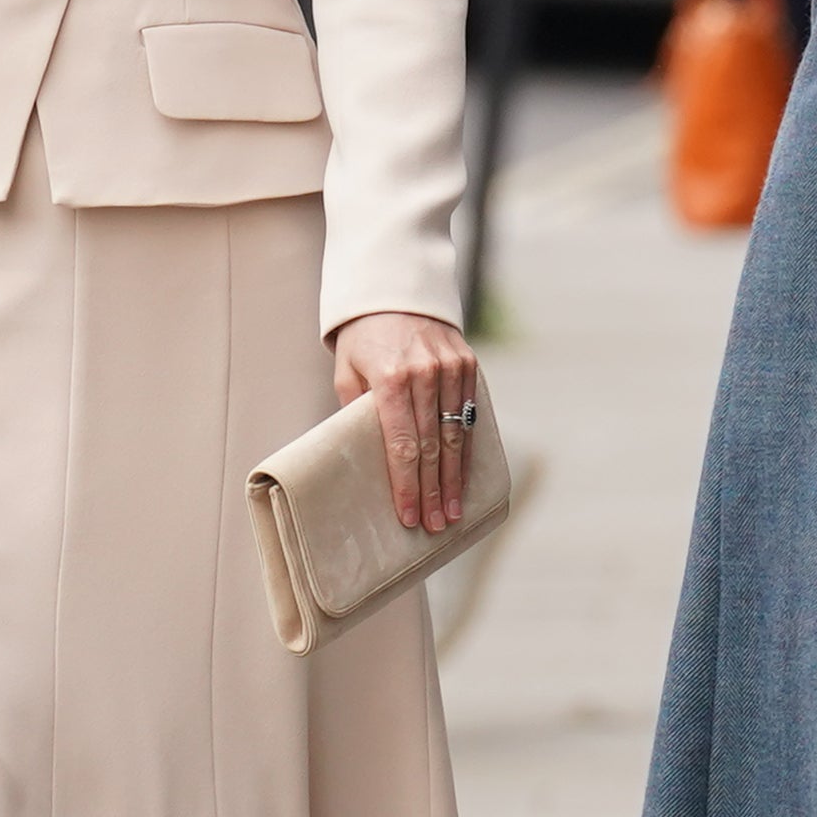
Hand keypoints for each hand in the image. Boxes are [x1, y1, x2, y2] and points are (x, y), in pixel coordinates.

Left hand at [331, 310, 479, 532]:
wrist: (396, 291)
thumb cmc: (363, 339)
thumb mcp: (348, 374)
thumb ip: (357, 414)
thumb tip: (362, 460)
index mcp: (391, 378)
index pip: (402, 444)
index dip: (407, 484)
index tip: (409, 516)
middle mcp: (425, 373)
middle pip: (431, 446)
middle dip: (432, 491)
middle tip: (436, 526)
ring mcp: (450, 368)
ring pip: (455, 435)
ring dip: (453, 478)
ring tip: (452, 512)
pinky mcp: (468, 365)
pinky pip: (469, 416)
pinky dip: (466, 450)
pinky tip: (463, 476)